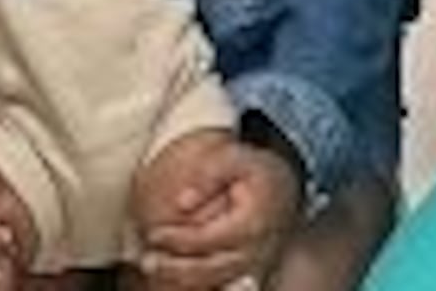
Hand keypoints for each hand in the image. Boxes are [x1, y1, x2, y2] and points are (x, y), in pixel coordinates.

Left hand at [133, 128, 302, 289]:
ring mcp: (255, 267)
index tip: (153, 233)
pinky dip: (201, 286)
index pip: (207, 239)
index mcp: (251, 225)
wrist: (289, 188)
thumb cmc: (260, 173)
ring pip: (216, 283)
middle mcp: (255, 253)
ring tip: (155, 271)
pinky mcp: (252, 274)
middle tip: (147, 261)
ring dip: (183, 281)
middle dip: (174, 269)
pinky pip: (225, 287)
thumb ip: (210, 174)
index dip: (177, 239)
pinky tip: (177, 282)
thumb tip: (183, 202)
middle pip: (210, 270)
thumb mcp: (238, 157)